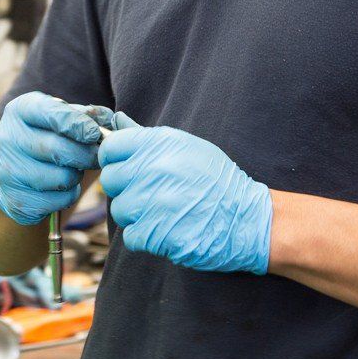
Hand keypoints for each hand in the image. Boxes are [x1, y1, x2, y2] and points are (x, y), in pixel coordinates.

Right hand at [0, 93, 103, 226]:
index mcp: (19, 111)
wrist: (14, 173)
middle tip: (98, 157)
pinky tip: (62, 187)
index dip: (78, 124)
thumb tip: (109, 121)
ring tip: (73, 170)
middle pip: (58, 150)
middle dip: (87, 155)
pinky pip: (59, 201)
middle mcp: (7, 139)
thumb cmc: (46, 138)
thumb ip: (85, 115)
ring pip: (62, 178)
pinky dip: (70, 195)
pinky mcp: (15, 200)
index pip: (50, 113)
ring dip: (77, 176)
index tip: (95, 133)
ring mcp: (7, 171)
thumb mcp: (61, 118)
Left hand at [97, 125, 272, 273]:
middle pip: (110, 180)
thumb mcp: (187, 148)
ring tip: (164, 213)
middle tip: (151, 195)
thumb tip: (117, 120)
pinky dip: (145, 238)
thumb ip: (146, 137)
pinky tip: (167, 230)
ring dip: (137, 215)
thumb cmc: (216, 181)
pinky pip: (131, 236)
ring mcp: (152, 202)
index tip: (128, 170)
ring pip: (119, 210)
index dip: (114, 161)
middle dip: (126, 189)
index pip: (110, 148)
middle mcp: (152, 169)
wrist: (247, 219)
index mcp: (158, 144)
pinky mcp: (155, 233)